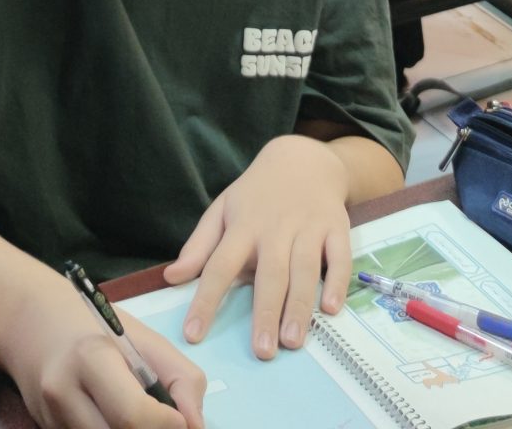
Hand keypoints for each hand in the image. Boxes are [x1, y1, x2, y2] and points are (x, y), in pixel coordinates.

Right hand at [0, 274, 203, 428]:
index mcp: (92, 360)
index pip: (133, 415)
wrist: (30, 323)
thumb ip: (180, 380)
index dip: (167, 426)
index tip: (181, 420)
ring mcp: (50, 420)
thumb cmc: (94, 327)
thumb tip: (196, 427)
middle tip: (167, 424)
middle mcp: (63, 394)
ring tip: (144, 419)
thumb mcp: (144, 339)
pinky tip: (118, 420)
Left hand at [163, 135, 352, 359]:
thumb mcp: (222, 210)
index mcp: (243, 226)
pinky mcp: (336, 228)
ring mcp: (308, 227)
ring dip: (299, 306)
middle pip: (270, 273)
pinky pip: (339, 258)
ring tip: (293, 341)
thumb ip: (198, 246)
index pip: (219, 265)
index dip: (205, 300)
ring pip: (304, 270)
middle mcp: (275, 228)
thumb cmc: (256, 194)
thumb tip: (172, 277)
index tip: (194, 334)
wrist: (303, 159)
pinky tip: (330, 309)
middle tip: (262, 351)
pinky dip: (337, 282)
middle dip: (265, 313)